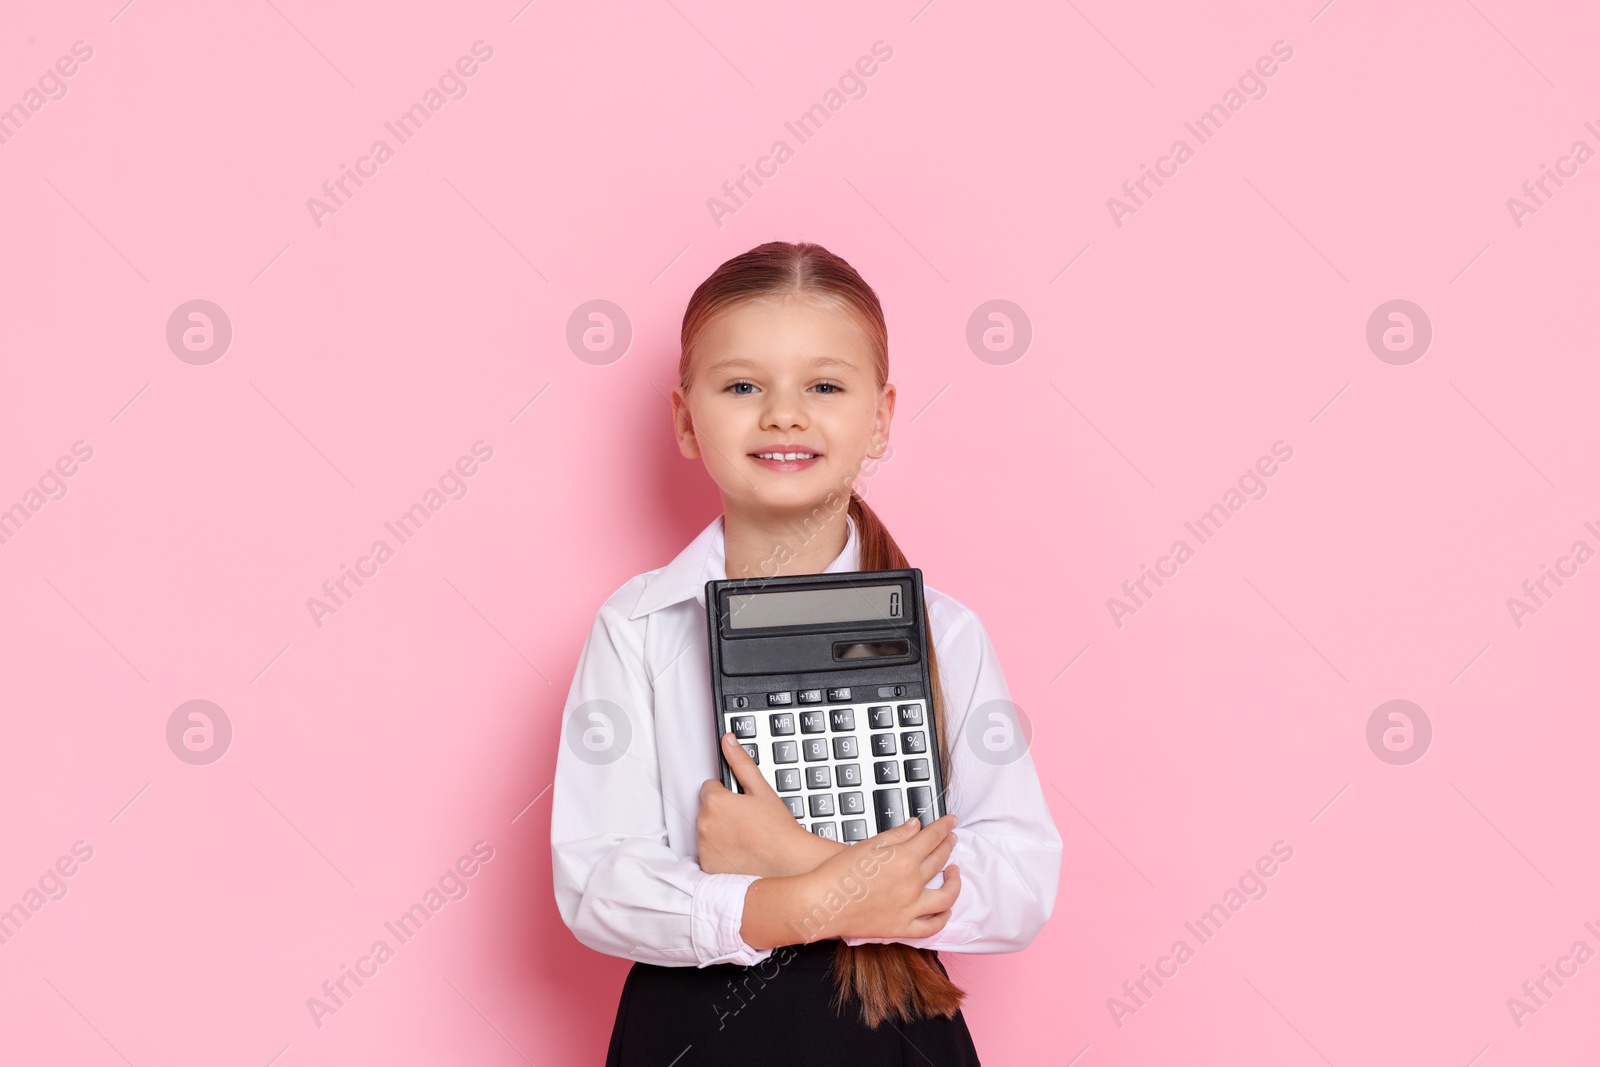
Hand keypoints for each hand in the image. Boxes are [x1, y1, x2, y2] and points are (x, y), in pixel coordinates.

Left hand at [697, 731, 845, 876]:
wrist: (786, 862)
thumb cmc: (777, 828)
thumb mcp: (761, 789)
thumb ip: (740, 762)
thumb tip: (728, 741)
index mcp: (714, 801)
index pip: (710, 788)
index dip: (727, 794)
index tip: (742, 804)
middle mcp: (704, 823)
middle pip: (706, 809)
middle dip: (722, 812)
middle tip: (746, 820)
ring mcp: (704, 846)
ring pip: (706, 830)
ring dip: (718, 831)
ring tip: (744, 836)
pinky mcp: (707, 865)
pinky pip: (707, 852)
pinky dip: (718, 852)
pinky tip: (738, 851)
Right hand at [787, 813, 960, 943]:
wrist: (821, 902)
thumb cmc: (838, 872)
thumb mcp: (868, 845)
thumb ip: (897, 835)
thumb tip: (916, 826)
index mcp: (904, 858)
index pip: (932, 837)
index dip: (944, 827)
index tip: (951, 821)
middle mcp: (912, 883)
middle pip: (940, 861)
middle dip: (948, 846)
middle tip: (951, 838)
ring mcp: (909, 908)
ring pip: (945, 896)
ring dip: (955, 882)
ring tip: (954, 872)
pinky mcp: (901, 928)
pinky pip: (931, 926)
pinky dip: (943, 918)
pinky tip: (946, 909)